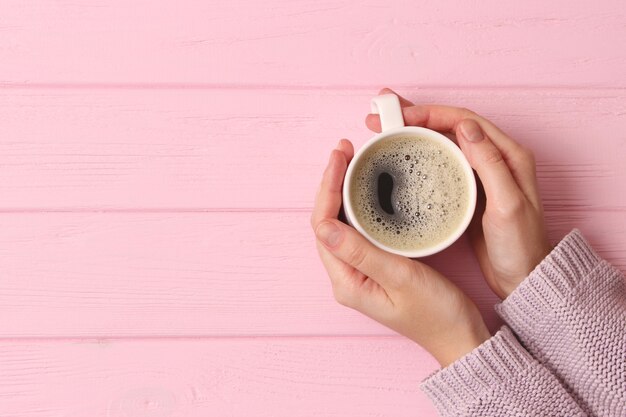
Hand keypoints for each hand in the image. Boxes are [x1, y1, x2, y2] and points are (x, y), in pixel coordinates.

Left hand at [311, 139, 489, 366]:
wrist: (461, 337)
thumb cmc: (437, 313)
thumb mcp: (401, 278)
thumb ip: (361, 252)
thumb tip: (322, 225)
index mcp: (347, 281)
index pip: (323, 225)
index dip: (327, 188)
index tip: (339, 158)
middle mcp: (347, 276)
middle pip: (328, 221)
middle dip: (331, 184)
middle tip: (345, 150)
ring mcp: (361, 272)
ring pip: (342, 223)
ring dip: (343, 192)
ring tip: (351, 161)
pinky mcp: (376, 267)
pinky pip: (359, 229)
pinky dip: (359, 205)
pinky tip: (367, 188)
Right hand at [366, 89, 552, 298]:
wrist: (523, 277)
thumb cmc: (521, 246)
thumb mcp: (507, 205)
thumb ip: (490, 164)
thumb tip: (465, 126)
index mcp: (509, 155)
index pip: (464, 120)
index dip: (431, 113)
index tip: (402, 115)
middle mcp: (494, 158)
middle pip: (450, 126)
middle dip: (416, 117)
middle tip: (383, 114)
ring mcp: (479, 173)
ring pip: (443, 142)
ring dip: (415, 132)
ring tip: (385, 128)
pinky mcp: (467, 190)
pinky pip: (440, 163)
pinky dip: (420, 154)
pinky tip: (402, 156)